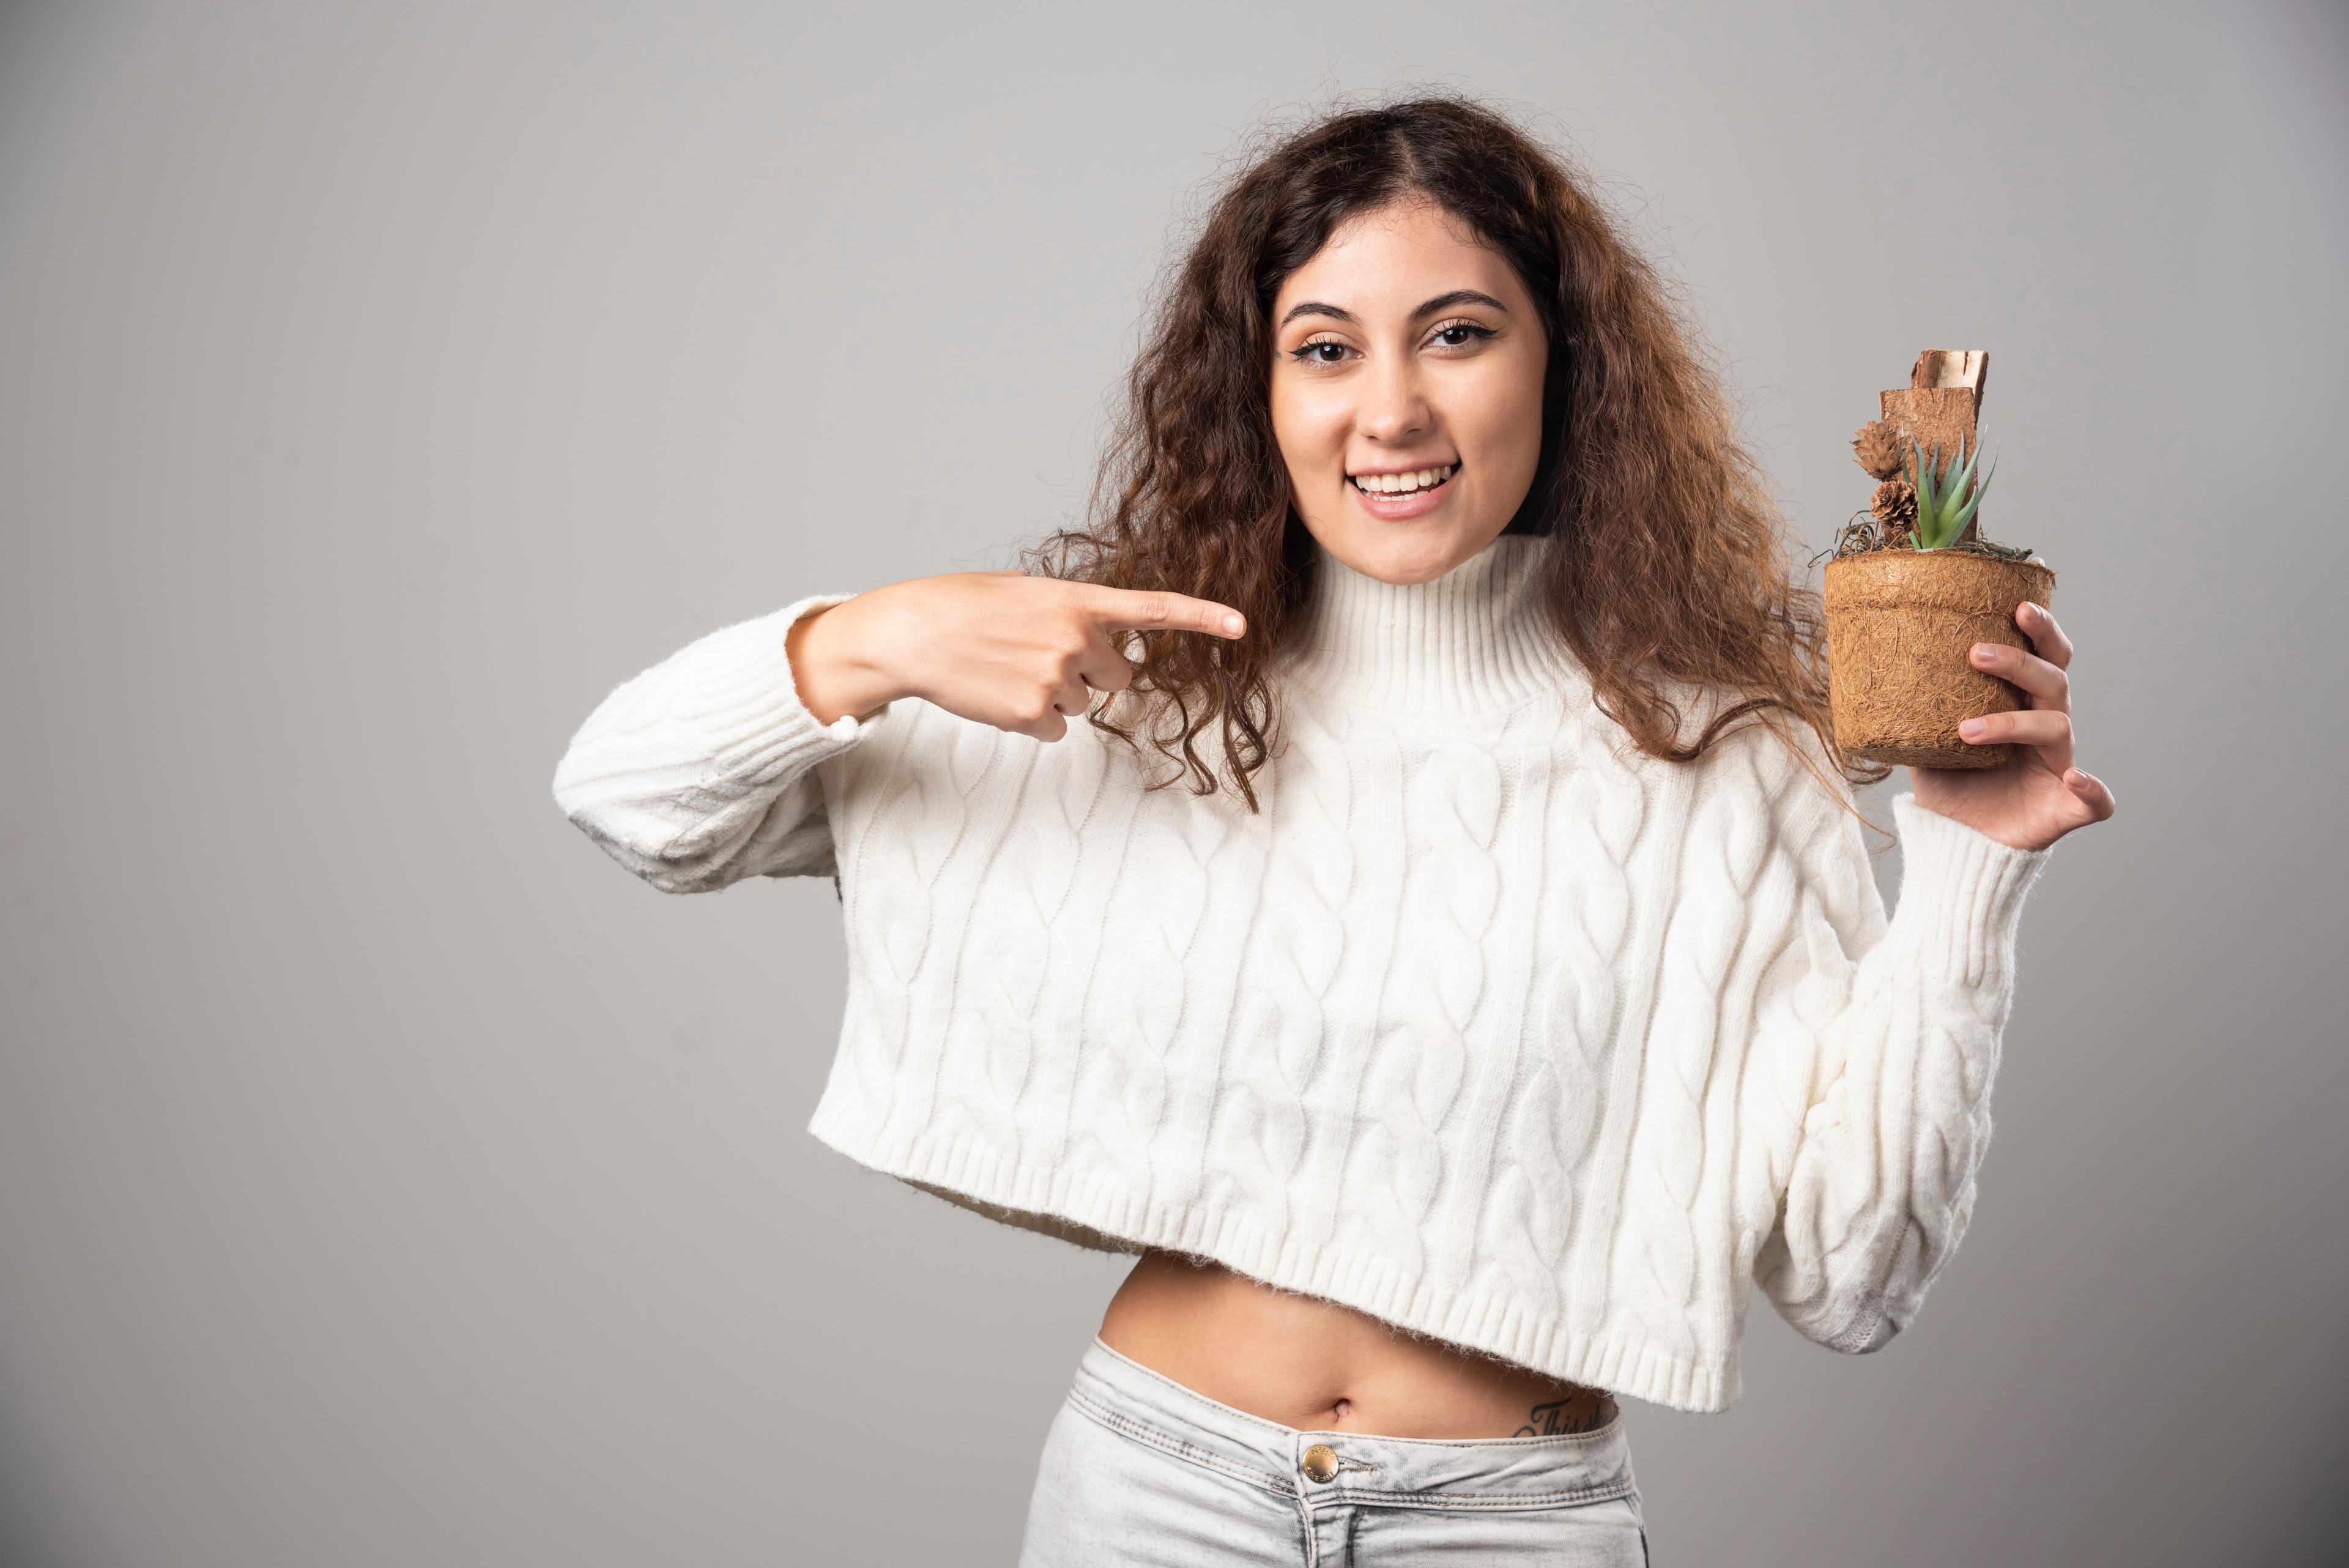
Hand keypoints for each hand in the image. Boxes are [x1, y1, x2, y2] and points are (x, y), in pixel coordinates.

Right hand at [788, 570, 1245, 740]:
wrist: (914, 633)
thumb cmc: (965, 606)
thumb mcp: (1025, 593)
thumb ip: (1070, 614)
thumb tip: (1097, 649)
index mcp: (1077, 599)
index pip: (1152, 608)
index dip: (1201, 618)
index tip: (1241, 626)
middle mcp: (1076, 637)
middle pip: (1118, 676)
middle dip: (1090, 673)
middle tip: (1040, 657)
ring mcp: (1057, 677)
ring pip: (1084, 704)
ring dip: (1054, 694)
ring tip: (1009, 671)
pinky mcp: (1036, 714)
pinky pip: (1057, 729)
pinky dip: (1033, 720)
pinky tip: (1001, 695)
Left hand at [1908, 599, 2116, 851]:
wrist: (1956, 840)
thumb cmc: (1950, 784)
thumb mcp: (1925, 741)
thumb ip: (1916, 708)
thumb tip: (1877, 667)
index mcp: (2022, 704)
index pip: (2041, 656)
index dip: (2039, 628)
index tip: (2016, 603)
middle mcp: (2046, 727)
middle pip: (2053, 680)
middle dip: (2020, 660)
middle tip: (1976, 652)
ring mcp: (2060, 765)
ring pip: (2057, 727)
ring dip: (2012, 722)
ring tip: (1965, 730)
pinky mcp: (2067, 807)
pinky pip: (2096, 800)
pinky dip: (2092, 788)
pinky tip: (2074, 778)